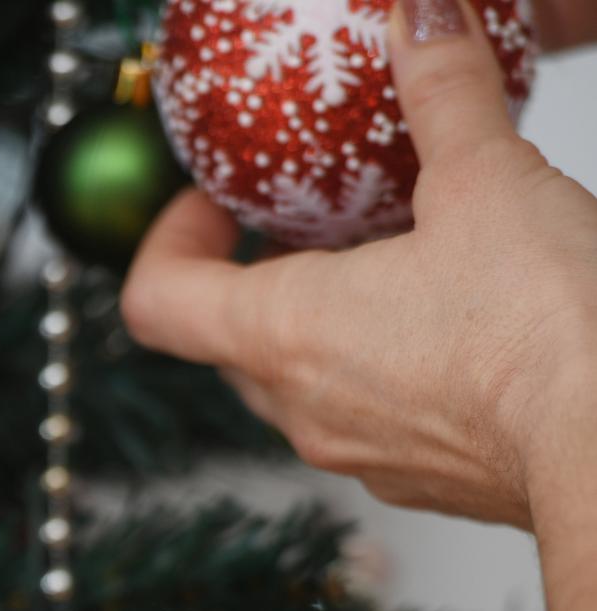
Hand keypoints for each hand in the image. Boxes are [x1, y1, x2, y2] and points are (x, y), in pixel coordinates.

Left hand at [122, 0, 596, 529]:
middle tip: (307, 224)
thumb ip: (441, 93)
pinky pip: (365, 417)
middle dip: (254, 275)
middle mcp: (300, 406)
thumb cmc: (540, 332)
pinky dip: (379, 368)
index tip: (212, 203)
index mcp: (280, 333)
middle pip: (225, 339)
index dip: (169, 240)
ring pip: (297, 383)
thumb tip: (420, 17)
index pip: (157, 300)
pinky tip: (452, 327)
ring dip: (320, 324)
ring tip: (391, 265)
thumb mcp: (487, 180)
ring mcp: (355, 451)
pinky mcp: (417, 477)